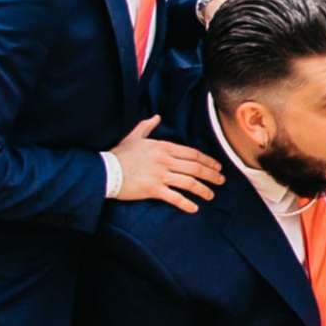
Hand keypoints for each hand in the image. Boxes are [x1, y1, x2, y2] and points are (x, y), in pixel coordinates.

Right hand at [106, 125, 224, 209]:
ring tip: (211, 195)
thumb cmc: (119, 154)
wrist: (104, 170)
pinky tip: (194, 208)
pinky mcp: (152, 189)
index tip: (217, 166)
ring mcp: (159, 175)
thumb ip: (147, 126)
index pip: (192, 153)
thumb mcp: (134, 137)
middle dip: (211, 175)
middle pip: (195, 168)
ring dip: (203, 190)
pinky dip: (186, 204)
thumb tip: (156, 117)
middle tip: (221, 181)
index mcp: (163, 147)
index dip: (207, 160)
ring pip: (189, 183)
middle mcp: (164, 160)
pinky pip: (175, 197)